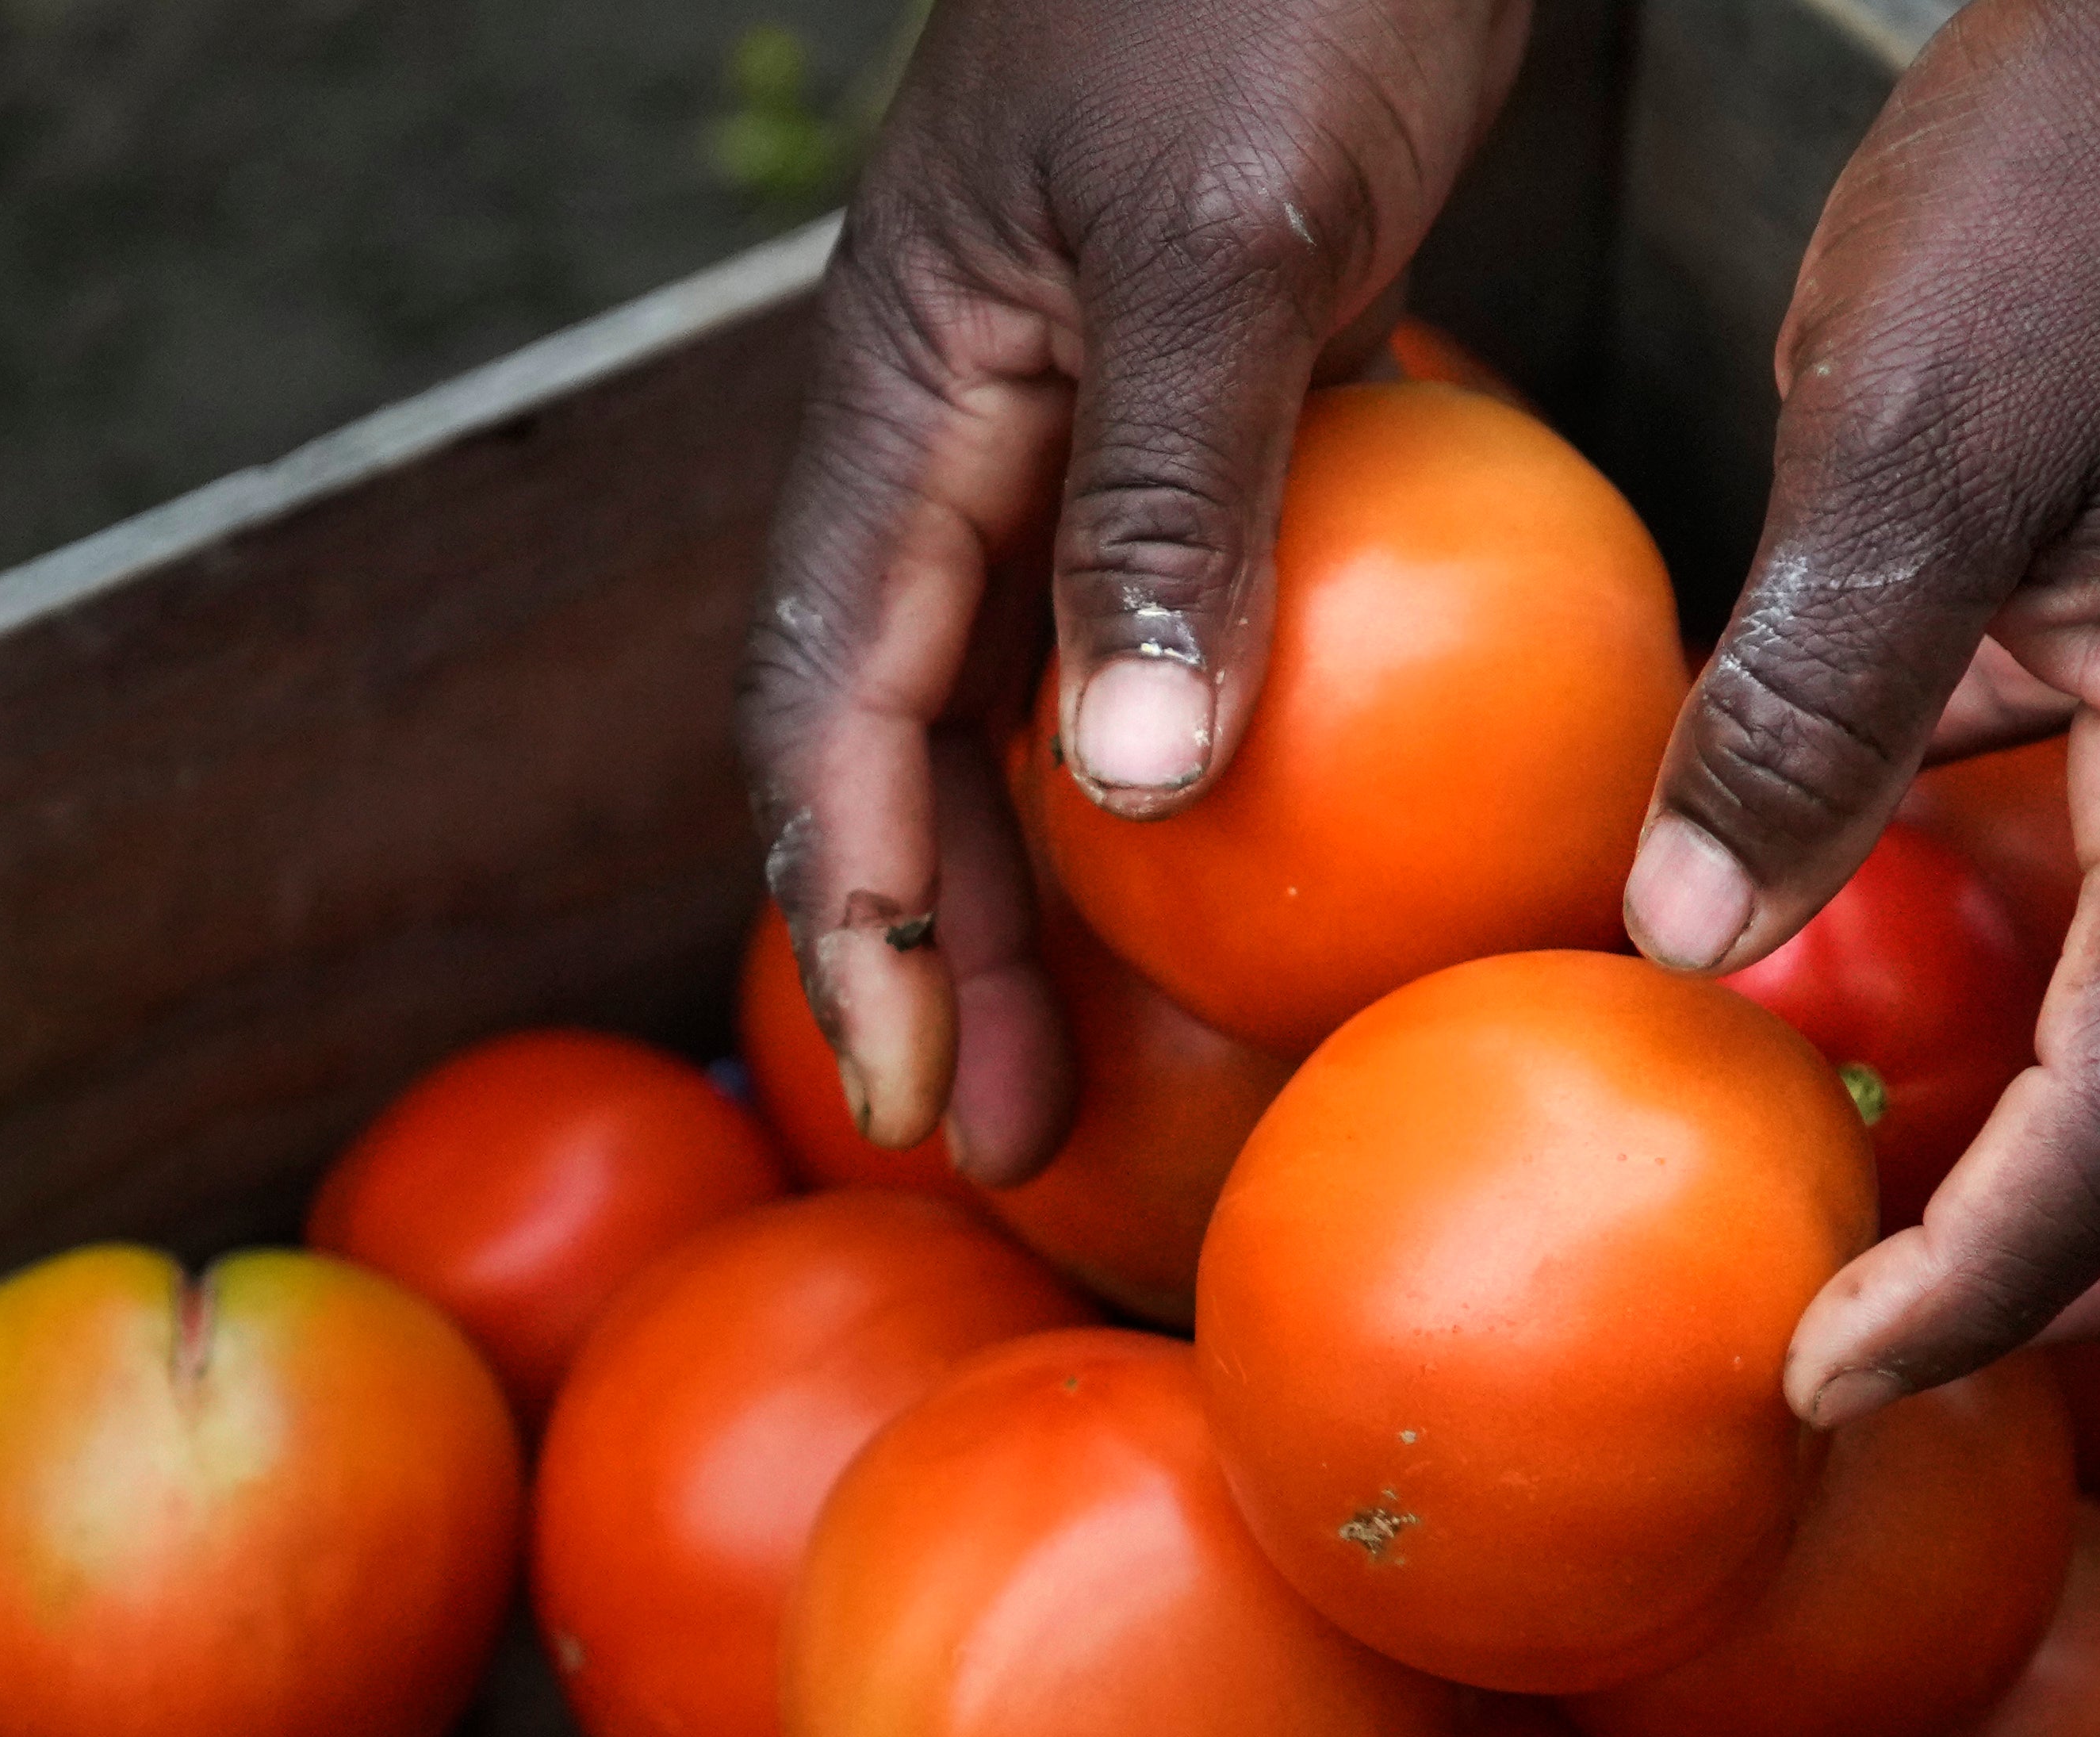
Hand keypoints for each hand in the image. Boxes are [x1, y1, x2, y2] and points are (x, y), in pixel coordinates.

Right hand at [732, 0, 1529, 1183]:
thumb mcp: (1226, 240)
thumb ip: (1163, 497)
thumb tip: (1122, 792)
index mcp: (911, 387)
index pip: (829, 701)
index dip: (853, 913)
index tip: (908, 1093)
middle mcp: (970, 415)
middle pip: (911, 728)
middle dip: (936, 938)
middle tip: (998, 1134)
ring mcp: (1087, 402)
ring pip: (1034, 681)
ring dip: (1060, 868)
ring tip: (1112, 1042)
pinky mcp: (1217, 379)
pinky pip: (1173, 599)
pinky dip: (1195, 730)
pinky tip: (1270, 830)